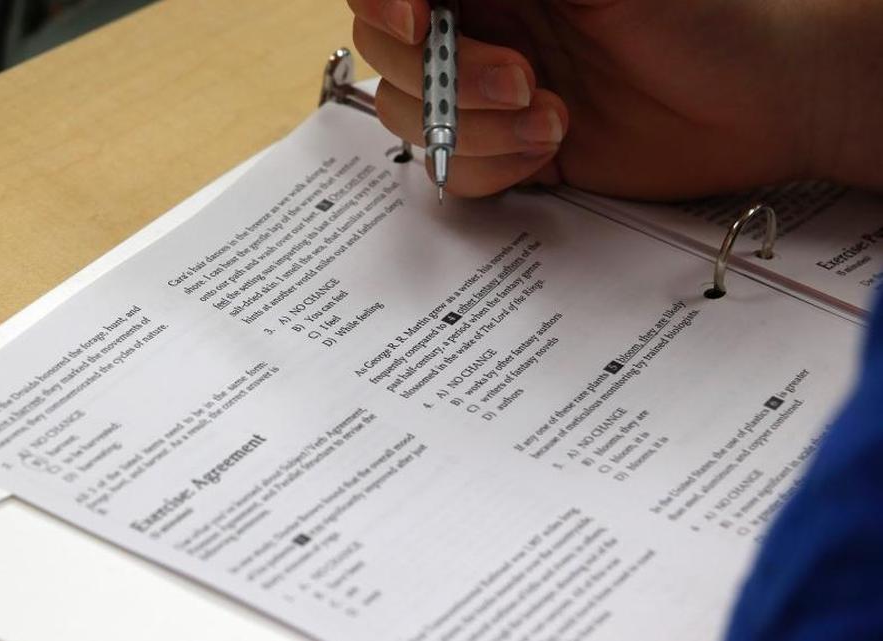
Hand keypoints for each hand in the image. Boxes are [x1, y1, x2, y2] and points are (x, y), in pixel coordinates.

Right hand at [348, 0, 846, 199]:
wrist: (763, 96)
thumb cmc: (702, 14)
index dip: (383, 3)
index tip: (416, 17)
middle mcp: (481, 26)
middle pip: (389, 54)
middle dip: (445, 77)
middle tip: (522, 78)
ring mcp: (488, 94)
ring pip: (413, 119)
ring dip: (474, 129)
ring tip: (552, 119)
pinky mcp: (508, 152)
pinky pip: (453, 172)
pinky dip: (491, 168)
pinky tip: (550, 148)